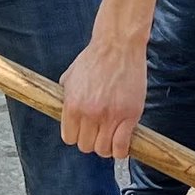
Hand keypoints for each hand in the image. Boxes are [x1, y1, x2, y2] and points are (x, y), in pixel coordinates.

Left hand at [58, 27, 147, 159]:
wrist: (118, 45)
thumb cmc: (95, 58)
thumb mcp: (70, 77)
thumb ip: (66, 97)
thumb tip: (64, 112)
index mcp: (72, 106)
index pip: (69, 138)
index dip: (77, 136)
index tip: (85, 131)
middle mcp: (89, 114)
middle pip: (86, 146)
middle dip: (92, 141)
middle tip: (100, 132)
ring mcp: (110, 116)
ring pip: (104, 149)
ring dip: (107, 147)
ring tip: (112, 138)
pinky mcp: (130, 116)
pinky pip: (122, 145)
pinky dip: (121, 150)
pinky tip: (122, 143)